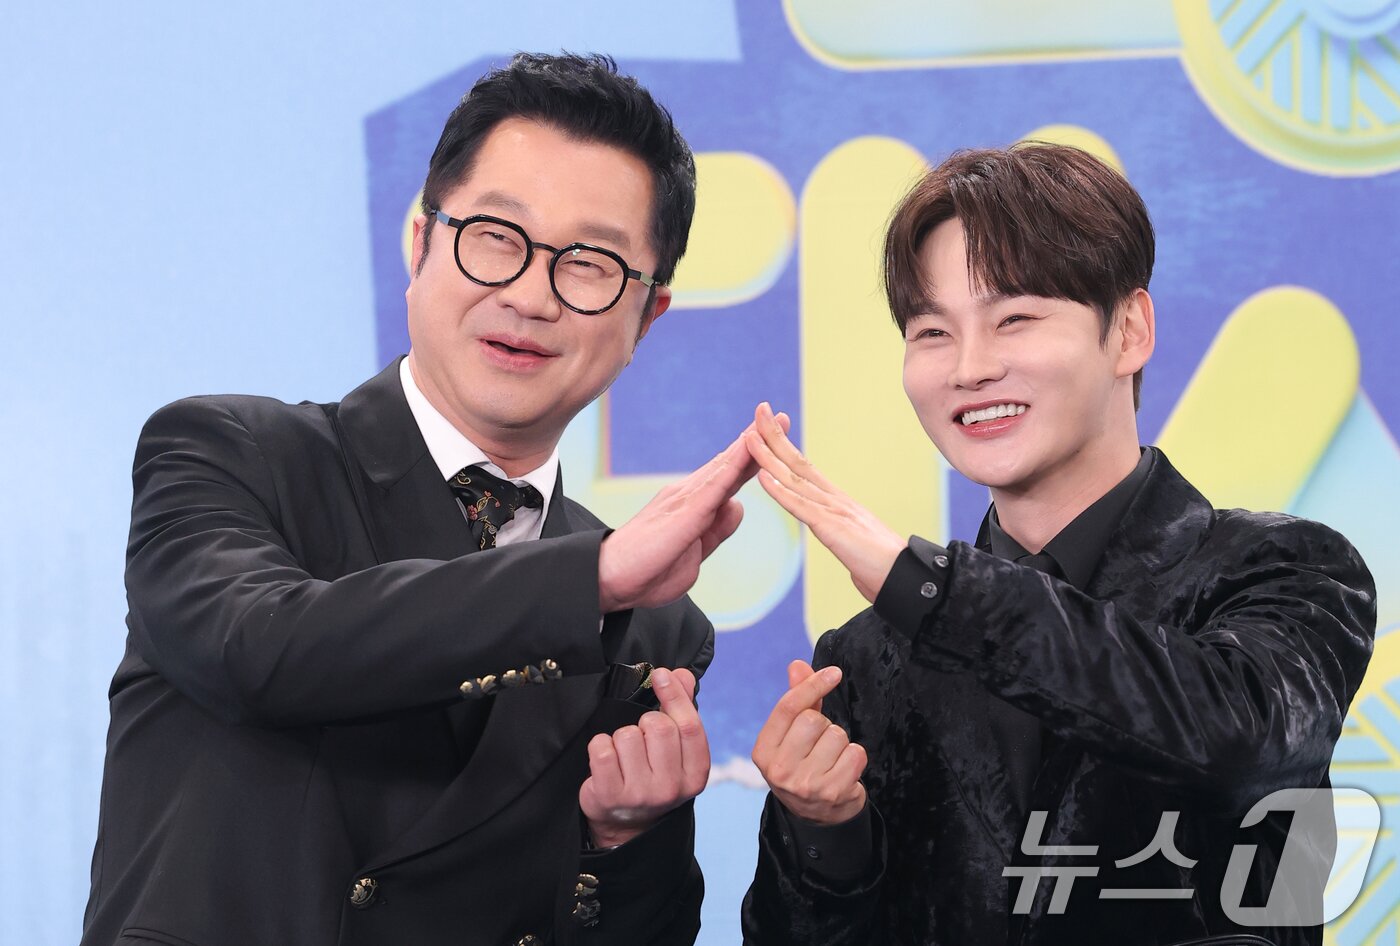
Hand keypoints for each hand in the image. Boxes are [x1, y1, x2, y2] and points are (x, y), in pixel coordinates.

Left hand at [580, 667, 710, 847]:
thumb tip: (682, 674)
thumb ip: (681, 708)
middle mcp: (671, 789)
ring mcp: (640, 795)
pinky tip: (607, 760)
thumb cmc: (654, 776)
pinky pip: (601, 748)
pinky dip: (600, 745)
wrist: (626, 825)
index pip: (689, 726)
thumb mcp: (675, 750)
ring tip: (624, 755)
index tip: (661, 675)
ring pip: (627, 736)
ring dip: (621, 737)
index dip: (675, 695)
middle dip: (645, 722)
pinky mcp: (610, 796)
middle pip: (659, 727)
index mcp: (695, 775)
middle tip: (641, 737)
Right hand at [598, 416, 787, 612]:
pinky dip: (732, 467)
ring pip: (724, 467)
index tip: (776, 440)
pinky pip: (713, 487)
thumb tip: (737, 506)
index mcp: (695, 506)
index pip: (730, 477)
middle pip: (730, 463)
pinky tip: (748, 452)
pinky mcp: (683, 513)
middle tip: (783, 417)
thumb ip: (717, 530)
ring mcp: (685, 500)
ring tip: (771, 424)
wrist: (610, 578)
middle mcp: (690, 494)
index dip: (753, 458)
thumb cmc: (648, 569)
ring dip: (749, 445)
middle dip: (757, 440)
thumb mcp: (696, 552)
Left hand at [745, 402, 905, 602]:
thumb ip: (841, 534)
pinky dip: (780, 491)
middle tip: (758, 409)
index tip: (768, 425)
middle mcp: (835, 500)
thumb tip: (837, 536)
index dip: (785, 445)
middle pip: (798, 462)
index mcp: (837, 502)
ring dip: (769, 456)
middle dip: (774, 435)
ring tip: (749, 435)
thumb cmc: (882, 567)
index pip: (805, 467)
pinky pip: (801, 508)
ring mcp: (834, 512)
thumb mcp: (853, 543)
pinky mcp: (833, 530)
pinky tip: (762, 477)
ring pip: (795, 479)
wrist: (906, 579)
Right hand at [751, 660, 867, 825]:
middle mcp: (779, 770)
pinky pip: (856, 753)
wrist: (818, 816)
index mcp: (763, 751)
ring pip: (837, 735)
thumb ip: (797, 700)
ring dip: (841, 743)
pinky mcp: (832, 792)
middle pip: (814, 720)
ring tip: (831, 760)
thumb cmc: (803, 766)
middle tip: (820, 744)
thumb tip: (798, 665)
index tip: (834, 673)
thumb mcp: (791, 737)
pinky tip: (844, 770)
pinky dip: (855, 757)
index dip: (812, 685)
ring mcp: (805, 784)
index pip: (788, 707)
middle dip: (825, 725)